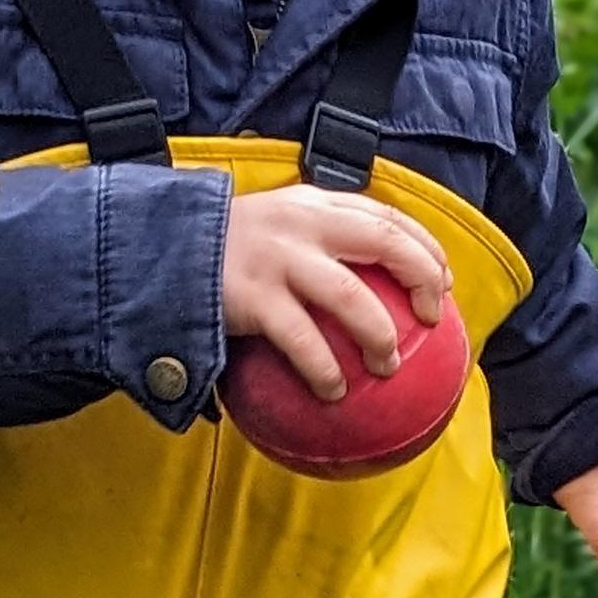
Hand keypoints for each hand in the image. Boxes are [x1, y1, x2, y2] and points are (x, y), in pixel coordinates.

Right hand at [220, 185, 451, 398]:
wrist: (153, 249)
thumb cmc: (226, 249)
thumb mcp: (276, 227)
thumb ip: (318, 241)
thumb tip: (372, 285)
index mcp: (313, 205)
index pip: (387, 215)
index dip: (425, 246)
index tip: (443, 280)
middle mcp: (302, 223)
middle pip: (385, 242)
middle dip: (422, 278)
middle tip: (431, 317)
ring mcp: (278, 258)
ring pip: (352, 296)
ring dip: (379, 335)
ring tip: (386, 365)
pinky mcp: (253, 296)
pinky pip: (304, 341)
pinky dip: (325, 370)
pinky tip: (334, 392)